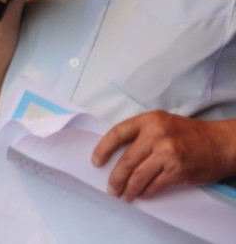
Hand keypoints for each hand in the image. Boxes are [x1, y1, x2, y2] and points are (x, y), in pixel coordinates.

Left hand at [92, 111, 235, 200]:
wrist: (220, 143)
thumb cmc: (190, 133)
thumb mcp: (163, 123)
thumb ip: (142, 133)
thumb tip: (117, 153)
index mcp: (149, 120)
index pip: (117, 133)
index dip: (103, 149)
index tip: (96, 161)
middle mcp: (157, 135)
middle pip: (126, 160)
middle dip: (115, 177)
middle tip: (111, 188)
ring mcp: (167, 153)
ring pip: (139, 176)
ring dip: (129, 189)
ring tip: (124, 195)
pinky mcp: (177, 170)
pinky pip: (155, 185)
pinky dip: (146, 192)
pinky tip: (143, 195)